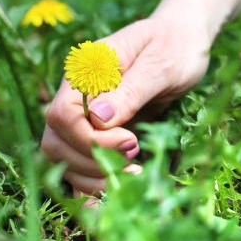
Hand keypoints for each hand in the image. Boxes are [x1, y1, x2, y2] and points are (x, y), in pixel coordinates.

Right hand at [41, 12, 212, 195]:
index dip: (90, 139)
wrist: (184, 42)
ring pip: (64, 160)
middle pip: (56, 143)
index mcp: (83, 72)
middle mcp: (75, 96)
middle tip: (135, 164)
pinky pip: (81, 167)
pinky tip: (114, 198)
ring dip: (94, 178)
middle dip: (92, 162)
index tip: (131, 142)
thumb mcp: (160, 64)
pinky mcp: (97, 135)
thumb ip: (130, 90)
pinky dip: (92, 186)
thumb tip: (97, 119)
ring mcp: (84, 117)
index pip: (62, 116)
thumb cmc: (175, 46)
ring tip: (135, 175)